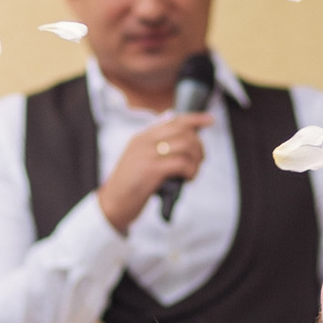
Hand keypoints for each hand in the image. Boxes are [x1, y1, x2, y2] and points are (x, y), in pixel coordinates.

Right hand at [98, 113, 212, 236]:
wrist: (112, 205)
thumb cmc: (130, 187)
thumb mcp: (140, 161)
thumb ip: (156, 149)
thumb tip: (182, 142)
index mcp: (142, 137)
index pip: (173, 120)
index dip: (195, 118)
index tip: (210, 120)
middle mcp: (144, 141)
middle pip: (184, 131)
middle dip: (199, 146)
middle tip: (199, 162)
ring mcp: (147, 154)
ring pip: (186, 145)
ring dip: (196, 160)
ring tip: (192, 173)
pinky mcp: (152, 169)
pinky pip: (182, 163)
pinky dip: (191, 171)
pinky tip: (187, 180)